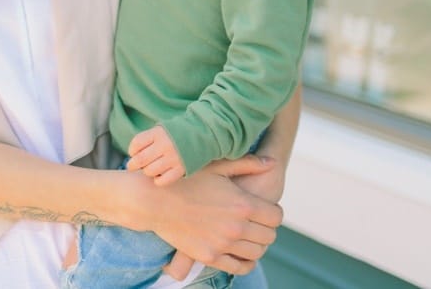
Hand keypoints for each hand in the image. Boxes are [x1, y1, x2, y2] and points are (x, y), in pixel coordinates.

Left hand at [126, 125, 184, 185]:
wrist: (200, 134)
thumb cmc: (175, 134)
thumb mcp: (160, 130)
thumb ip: (147, 140)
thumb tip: (132, 156)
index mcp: (158, 133)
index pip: (136, 144)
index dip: (131, 151)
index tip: (133, 153)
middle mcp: (165, 145)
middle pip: (140, 160)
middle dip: (132, 165)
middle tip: (133, 166)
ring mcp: (173, 158)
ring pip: (149, 171)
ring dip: (146, 171)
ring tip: (150, 168)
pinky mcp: (181, 169)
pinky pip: (162, 181)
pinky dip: (157, 180)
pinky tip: (159, 176)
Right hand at [136, 154, 282, 275]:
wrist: (154, 200)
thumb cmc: (186, 179)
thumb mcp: (217, 167)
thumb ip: (247, 164)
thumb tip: (272, 163)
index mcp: (242, 204)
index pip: (276, 216)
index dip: (273, 212)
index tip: (265, 210)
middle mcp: (236, 227)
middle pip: (270, 236)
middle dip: (266, 228)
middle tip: (256, 222)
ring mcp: (223, 244)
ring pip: (257, 252)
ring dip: (257, 244)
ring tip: (248, 236)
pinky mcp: (209, 257)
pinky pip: (240, 267)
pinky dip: (246, 262)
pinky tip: (241, 252)